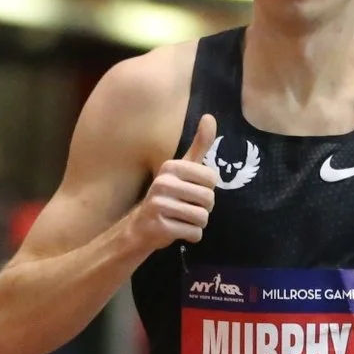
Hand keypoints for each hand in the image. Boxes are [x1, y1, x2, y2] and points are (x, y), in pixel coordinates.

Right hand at [132, 113, 218, 251]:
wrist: (141, 227)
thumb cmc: (168, 196)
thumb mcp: (183, 169)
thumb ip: (199, 145)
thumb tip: (210, 117)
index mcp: (171, 167)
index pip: (211, 179)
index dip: (207, 190)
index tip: (191, 192)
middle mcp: (163, 182)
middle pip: (209, 199)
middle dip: (204, 208)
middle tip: (188, 209)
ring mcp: (160, 205)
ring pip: (202, 217)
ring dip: (198, 223)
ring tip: (183, 220)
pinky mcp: (160, 226)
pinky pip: (194, 233)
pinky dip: (192, 236)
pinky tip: (178, 231)